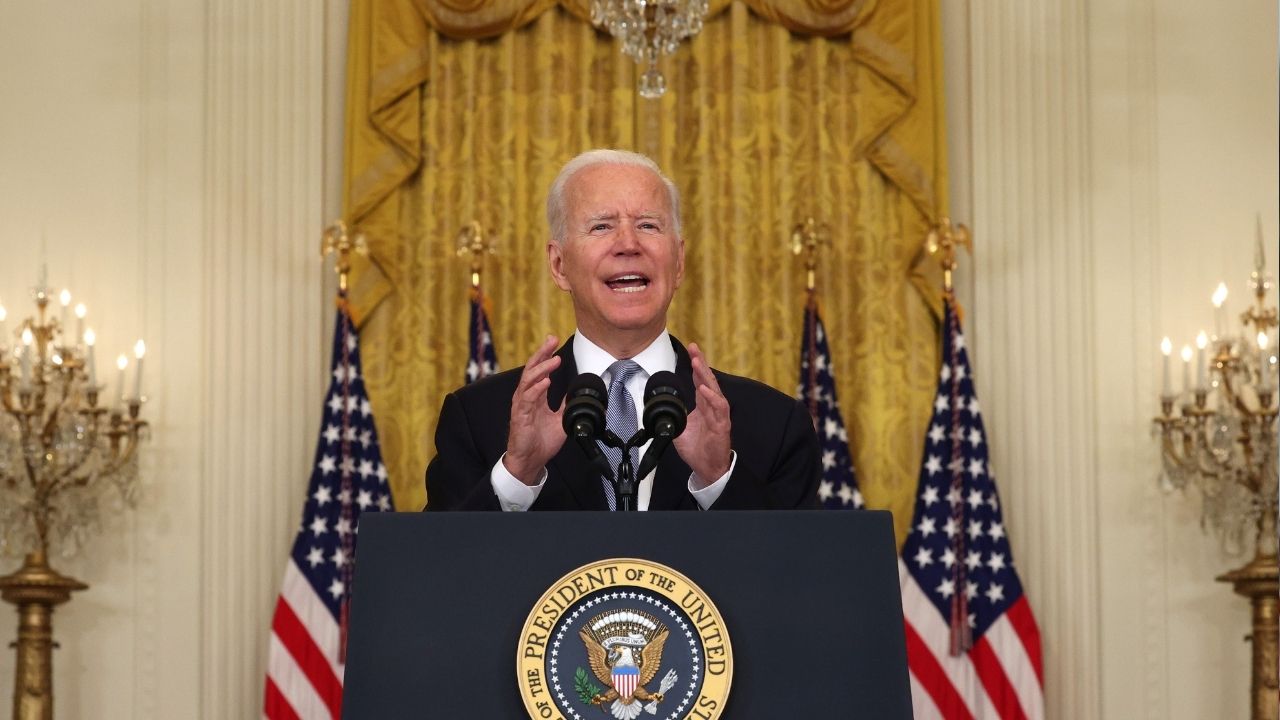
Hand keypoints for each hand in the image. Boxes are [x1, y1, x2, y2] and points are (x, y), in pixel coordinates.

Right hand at [503, 335, 565, 484]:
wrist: (531, 461)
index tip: (553, 342)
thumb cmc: (541, 441)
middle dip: (541, 353)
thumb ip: (566, 405)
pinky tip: (545, 382)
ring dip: (541, 369)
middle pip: (532, 369)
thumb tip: (577, 393)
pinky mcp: (519, 416)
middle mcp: (527, 397)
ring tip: (553, 360)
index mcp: (535, 396)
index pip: (539, 370)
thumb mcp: (560, 419)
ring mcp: (522, 405)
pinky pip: (526, 399)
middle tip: (550, 340)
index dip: (546, 355)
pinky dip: (536, 389)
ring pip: (528, 381)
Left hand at [672, 342, 731, 487]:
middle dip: (701, 363)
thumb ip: (671, 417)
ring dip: (706, 376)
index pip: (700, 381)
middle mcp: (712, 407)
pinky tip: (705, 389)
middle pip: (708, 380)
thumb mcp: (679, 430)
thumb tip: (657, 410)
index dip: (696, 366)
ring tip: (698, 363)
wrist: (707, 468)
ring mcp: (718, 415)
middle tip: (694, 349)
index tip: (691, 350)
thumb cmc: (697, 449)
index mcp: (703, 406)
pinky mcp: (722, 426)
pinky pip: (719, 409)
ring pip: (714, 390)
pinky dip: (712, 398)